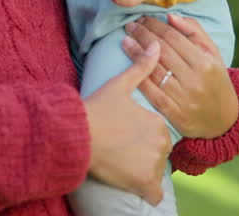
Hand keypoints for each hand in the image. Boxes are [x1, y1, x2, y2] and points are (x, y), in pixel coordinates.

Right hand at [83, 42, 170, 204]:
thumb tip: (155, 45)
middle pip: (157, 154)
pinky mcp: (144, 182)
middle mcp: (161, 143)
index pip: (157, 134)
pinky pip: (153, 194)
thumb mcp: (119, 85)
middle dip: (144, 153)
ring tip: (121, 163)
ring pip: (154, 172)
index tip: (124, 135)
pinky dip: (146, 191)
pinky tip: (133, 184)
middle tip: (121, 150)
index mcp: (158, 122)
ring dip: (143, 171)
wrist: (77, 134)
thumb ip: (141, 66)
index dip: (141, 135)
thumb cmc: (96, 109)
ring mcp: (154, 164)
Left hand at [122, 15, 237, 138]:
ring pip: (154, 71)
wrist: (224, 121)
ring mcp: (185, 99)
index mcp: (206, 63)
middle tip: (130, 26)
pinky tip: (129, 65)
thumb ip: (195, 32)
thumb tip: (171, 17)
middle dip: (143, 35)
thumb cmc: (216, 80)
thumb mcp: (213, 54)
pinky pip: (153, 93)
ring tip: (125, 40)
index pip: (173, 38)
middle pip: (162, 52)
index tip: (143, 19)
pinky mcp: (176, 115)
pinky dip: (139, 78)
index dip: (155, 26)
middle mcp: (195, 81)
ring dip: (136, 53)